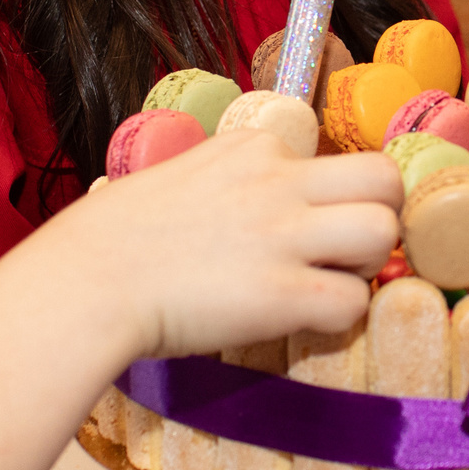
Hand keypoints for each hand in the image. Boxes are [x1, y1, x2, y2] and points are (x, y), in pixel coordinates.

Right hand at [34, 130, 402, 358]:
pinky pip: (354, 301)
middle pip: (385, 178)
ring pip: (383, 231)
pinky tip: (304, 322)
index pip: (334, 156)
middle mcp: (276, 181)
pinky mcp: (281, 293)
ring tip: (332, 283)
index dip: (333, 196)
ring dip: (370, 265)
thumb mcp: (177, 176)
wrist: (84, 282)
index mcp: (251, 147)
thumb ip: (225, 179)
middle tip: (348, 253)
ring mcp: (282, 235)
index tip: (312, 224)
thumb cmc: (112, 238)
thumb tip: (245, 203)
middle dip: (380, 215)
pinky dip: (341, 317)